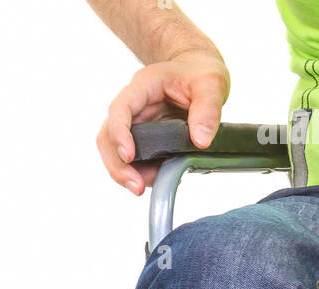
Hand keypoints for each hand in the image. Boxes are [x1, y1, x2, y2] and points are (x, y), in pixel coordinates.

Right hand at [97, 49, 229, 195]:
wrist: (196, 71)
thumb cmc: (198, 71)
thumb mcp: (211, 83)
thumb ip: (208, 110)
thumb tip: (201, 141)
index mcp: (143, 86)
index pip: (120, 110)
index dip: (119, 134)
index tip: (129, 156)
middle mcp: (132, 107)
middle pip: (107, 137)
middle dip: (118, 165)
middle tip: (137, 187)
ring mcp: (134, 124)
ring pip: (113, 152)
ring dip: (125, 174)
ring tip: (147, 186)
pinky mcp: (141, 140)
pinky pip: (131, 160)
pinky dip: (139, 174)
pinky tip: (156, 179)